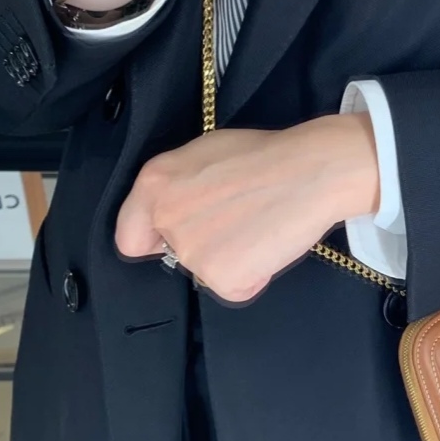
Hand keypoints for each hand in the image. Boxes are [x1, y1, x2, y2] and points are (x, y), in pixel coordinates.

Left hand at [115, 114, 380, 303]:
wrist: (309, 171)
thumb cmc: (265, 155)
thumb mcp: (203, 152)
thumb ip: (178, 184)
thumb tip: (175, 211)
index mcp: (154, 185)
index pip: (130, 238)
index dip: (156, 240)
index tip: (181, 236)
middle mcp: (166, 220)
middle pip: (176, 255)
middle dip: (205, 245)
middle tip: (240, 221)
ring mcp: (192, 253)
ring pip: (208, 272)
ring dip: (233, 259)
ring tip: (261, 227)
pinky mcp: (223, 278)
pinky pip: (236, 288)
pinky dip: (254, 276)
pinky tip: (270, 245)